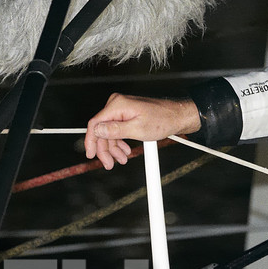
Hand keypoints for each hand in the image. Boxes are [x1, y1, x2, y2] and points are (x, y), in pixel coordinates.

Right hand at [85, 93, 200, 168]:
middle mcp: (117, 105)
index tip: (91, 154)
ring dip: (114, 148)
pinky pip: (117, 130)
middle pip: (102, 130)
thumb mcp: (137, 129)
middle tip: (109, 163)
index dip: (91, 141)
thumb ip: (115, 130)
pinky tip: (125, 152)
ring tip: (121, 159)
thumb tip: (97, 130)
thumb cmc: (162, 120)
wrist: (177, 117)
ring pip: (109, 132)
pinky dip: (120, 142)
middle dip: (105, 149)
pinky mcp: (126, 114)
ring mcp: (121, 109)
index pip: (95, 123)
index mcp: (118, 105)